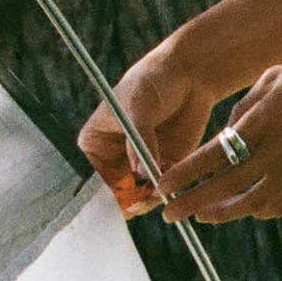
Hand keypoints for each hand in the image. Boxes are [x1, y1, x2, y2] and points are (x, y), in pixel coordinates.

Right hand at [79, 46, 222, 218]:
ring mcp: (140, 165)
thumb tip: (140, 173)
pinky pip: (162, 189)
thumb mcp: (139, 105)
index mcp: (95, 142)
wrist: (190, 74)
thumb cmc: (155, 80)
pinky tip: (167, 190)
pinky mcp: (166, 167)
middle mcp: (115, 158)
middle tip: (133, 206)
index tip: (110, 201)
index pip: (91, 175)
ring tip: (152, 196)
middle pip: (113, 192)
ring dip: (145, 201)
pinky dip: (165, 193)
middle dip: (123, 203)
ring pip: (138, 195)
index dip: (98, 193)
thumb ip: (138, 139)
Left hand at [158, 47, 281, 223]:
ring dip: (221, 212)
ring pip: (248, 205)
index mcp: (262, 121)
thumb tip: (225, 138)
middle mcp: (276, 152)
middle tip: (168, 214)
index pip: (211, 156)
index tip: (160, 186)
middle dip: (190, 203)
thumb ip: (244, 108)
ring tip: (203, 214)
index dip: (183, 175)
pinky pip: (276, 206)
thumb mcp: (275, 78)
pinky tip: (245, 205)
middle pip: (222, 187)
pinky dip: (256, 209)